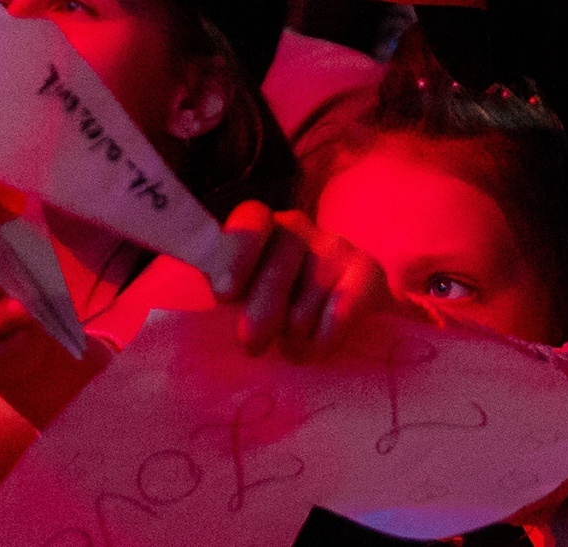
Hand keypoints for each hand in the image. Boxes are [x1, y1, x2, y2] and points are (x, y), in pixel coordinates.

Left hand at [206, 200, 388, 357]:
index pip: (251, 220)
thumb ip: (227, 296)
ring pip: (303, 305)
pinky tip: (318, 347)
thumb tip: (199, 310)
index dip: (237, 255)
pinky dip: (323, 342)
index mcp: (261, 228)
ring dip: (294, 339)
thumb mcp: (246, 297)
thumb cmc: (279, 309)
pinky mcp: (367, 270)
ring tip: (293, 344)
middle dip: (261, 316)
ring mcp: (335, 246)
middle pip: (275, 271)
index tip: (224, 295)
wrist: (348, 314)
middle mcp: (297, 227)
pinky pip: (339, 315)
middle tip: (253, 346)